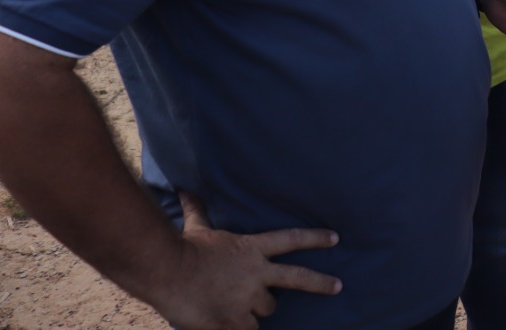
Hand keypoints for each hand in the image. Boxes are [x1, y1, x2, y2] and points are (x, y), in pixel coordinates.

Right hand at [145, 193, 339, 329]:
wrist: (166, 272)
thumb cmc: (182, 249)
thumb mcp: (197, 228)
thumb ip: (197, 211)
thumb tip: (184, 189)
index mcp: (252, 249)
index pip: (291, 239)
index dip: (315, 238)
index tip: (335, 238)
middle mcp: (257, 274)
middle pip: (297, 279)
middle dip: (321, 283)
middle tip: (338, 286)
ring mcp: (248, 299)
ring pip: (266, 309)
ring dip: (256, 310)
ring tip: (238, 307)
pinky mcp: (234, 321)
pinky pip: (246, 329)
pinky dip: (238, 328)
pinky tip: (227, 324)